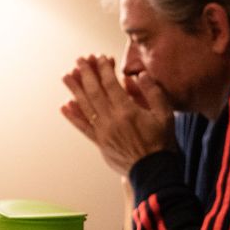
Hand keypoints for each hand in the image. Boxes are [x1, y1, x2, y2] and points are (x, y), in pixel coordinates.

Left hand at [59, 54, 175, 176]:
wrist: (154, 171)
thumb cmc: (162, 143)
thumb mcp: (165, 115)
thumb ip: (153, 92)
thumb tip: (140, 75)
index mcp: (128, 111)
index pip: (111, 84)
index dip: (104, 69)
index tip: (100, 58)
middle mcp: (112, 120)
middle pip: (94, 92)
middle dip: (86, 74)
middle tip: (79, 60)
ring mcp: (103, 132)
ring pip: (85, 107)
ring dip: (74, 90)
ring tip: (66, 76)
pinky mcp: (100, 143)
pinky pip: (83, 127)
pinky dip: (73, 116)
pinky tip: (65, 106)